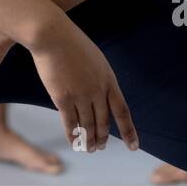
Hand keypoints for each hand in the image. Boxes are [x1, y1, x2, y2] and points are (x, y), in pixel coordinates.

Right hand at [29, 18, 138, 152]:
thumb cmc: (72, 43)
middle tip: (102, 147)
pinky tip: (73, 142)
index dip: (128, 131)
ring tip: (89, 149)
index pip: (122, 111)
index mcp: (109, 80)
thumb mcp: (96, 59)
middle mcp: (98, 90)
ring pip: (88, 126)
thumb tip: (101, 94)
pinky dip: (73, 135)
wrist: (52, 35)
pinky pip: (70, 123)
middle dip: (103, 138)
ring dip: (89, 141)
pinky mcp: (63, 98)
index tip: (134, 146)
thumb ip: (101, 78)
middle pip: (104, 122)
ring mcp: (81, 95)